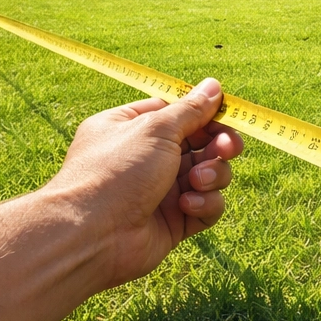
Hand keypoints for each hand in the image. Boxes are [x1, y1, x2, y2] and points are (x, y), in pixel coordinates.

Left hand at [45, 78, 242, 288]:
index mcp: (132, 128)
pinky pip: (206, 206)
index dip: (205, 114)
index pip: (178, 113)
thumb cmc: (117, 172)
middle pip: (200, 144)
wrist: (92, 235)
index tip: (227, 114)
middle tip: (228, 148)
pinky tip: (186, 206)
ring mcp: (162, 191)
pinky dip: (204, 204)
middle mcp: (147, 158)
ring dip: (212, 175)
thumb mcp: (156, 130)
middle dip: (219, 145)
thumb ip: (190, 110)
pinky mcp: (175, 221)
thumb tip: (213, 85)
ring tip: (197, 181)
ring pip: (209, 175)